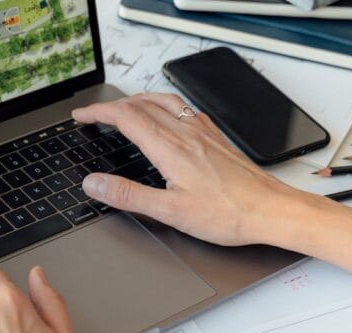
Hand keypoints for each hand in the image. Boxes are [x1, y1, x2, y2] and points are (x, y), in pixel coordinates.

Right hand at [72, 93, 306, 246]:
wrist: (271, 211)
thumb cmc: (228, 214)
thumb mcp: (169, 212)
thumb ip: (128, 195)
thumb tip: (94, 183)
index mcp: (170, 148)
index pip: (125, 117)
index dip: (98, 113)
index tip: (81, 116)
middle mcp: (185, 133)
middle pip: (140, 104)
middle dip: (110, 106)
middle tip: (92, 114)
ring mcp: (202, 132)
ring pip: (163, 101)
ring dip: (136, 99)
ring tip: (122, 107)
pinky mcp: (215, 137)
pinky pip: (184, 108)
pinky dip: (163, 104)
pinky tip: (167, 115)